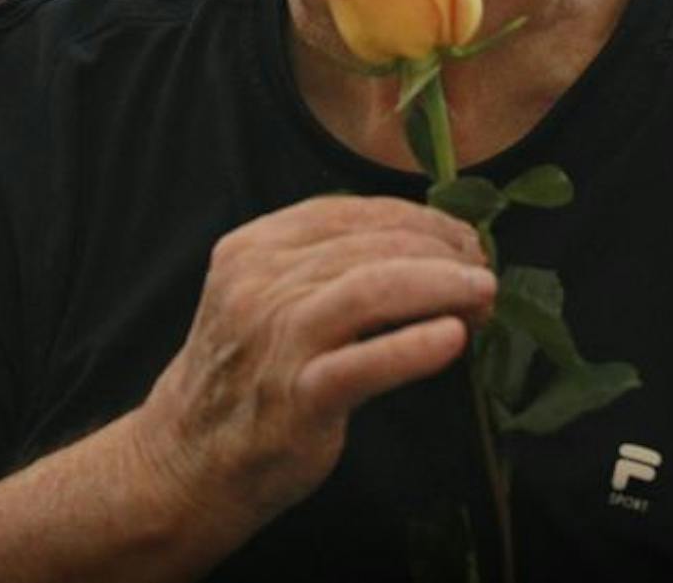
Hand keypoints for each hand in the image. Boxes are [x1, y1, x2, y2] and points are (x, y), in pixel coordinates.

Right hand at [131, 195, 495, 539]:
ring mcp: (276, 338)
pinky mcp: (295, 397)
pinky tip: (453, 340)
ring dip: (443, 286)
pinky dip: (415, 347)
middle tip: (485, 275)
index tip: (464, 241)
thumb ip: (329, 265)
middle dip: (442, 254)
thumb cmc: (249, 375)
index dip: (421, 220)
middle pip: (373, 245)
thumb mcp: (269, 298)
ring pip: (374, 287)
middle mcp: (260, 282)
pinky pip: (365, 363)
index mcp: (255, 247)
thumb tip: (435, 246)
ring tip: (485, 296)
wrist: (187, 461)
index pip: (354, 212)